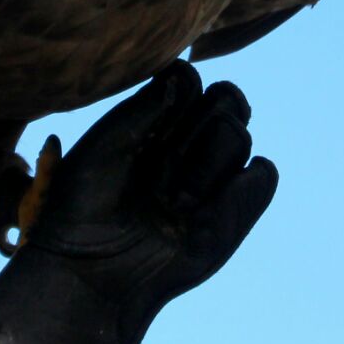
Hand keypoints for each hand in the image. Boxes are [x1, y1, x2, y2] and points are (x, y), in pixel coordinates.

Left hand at [24, 59, 278, 342]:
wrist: (88, 272)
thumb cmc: (81, 207)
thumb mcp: (104, 148)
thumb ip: (142, 109)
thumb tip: (181, 71)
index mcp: (153, 124)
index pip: (190, 81)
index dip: (180, 92)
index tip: (151, 124)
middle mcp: (186, 146)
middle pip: (225, 98)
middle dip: (199, 122)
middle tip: (160, 164)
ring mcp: (211, 178)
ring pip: (239, 135)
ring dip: (204, 164)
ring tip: (169, 203)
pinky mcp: (233, 214)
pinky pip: (262, 175)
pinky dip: (243, 184)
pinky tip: (202, 210)